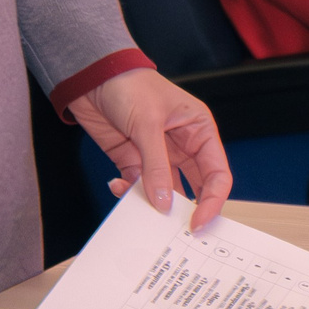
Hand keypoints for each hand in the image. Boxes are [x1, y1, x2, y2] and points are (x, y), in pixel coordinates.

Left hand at [65, 69, 232, 230]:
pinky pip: (137, 188)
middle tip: (175, 231)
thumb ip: (156, 166)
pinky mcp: (133, 162)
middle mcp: (183, 146)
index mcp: (199, 131)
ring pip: (164, 193)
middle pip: (195, 188)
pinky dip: (129, 193)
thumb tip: (164, 204)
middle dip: (186, 209)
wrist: (91, 76)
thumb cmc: (129, 84)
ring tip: (142, 212)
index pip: (217, 174)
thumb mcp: (147, 123)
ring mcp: (157, 157)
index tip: (197, 222)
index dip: (213, 201)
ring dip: (154, 204)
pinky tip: (117, 185)